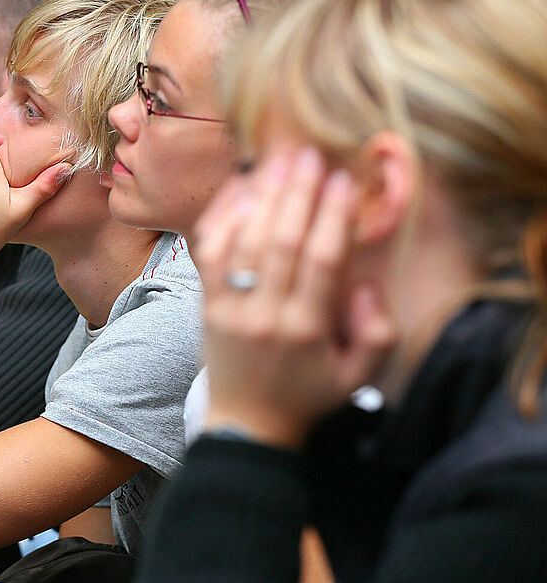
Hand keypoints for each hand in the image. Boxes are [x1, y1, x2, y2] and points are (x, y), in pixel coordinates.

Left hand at [195, 148, 394, 447]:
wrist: (246, 426)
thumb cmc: (308, 395)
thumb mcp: (358, 377)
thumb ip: (377, 332)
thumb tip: (363, 284)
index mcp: (306, 329)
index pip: (321, 261)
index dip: (333, 216)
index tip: (344, 180)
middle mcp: (264, 314)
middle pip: (279, 242)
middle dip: (297, 194)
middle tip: (310, 156)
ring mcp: (229, 308)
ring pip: (241, 242)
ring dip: (261, 197)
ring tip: (278, 162)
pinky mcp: (205, 304)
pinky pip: (209, 252)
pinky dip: (223, 217)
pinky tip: (241, 188)